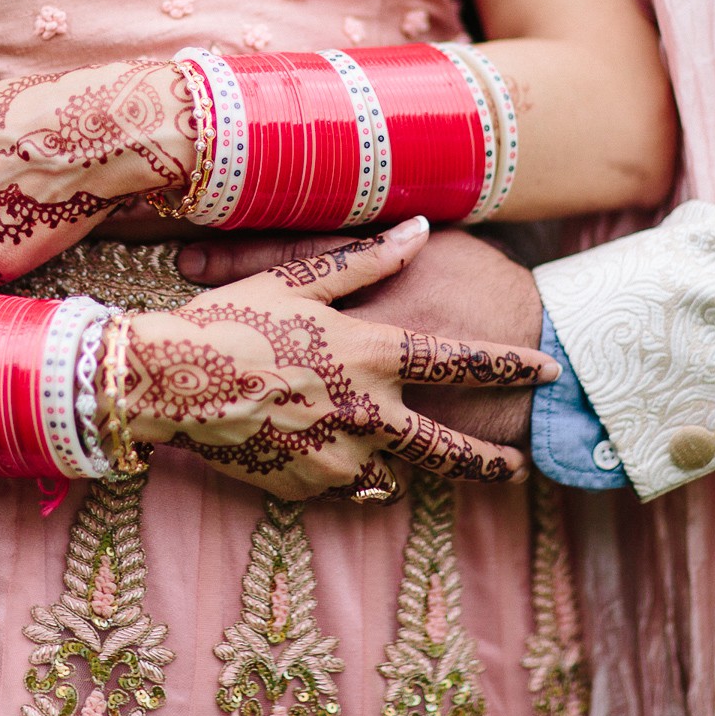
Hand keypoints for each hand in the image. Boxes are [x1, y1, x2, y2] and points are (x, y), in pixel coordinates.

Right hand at [123, 219, 556, 501]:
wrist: (166, 382)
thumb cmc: (228, 322)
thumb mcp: (296, 281)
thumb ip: (365, 260)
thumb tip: (418, 229)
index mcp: (371, 354)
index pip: (462, 362)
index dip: (510, 365)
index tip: (548, 367)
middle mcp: (367, 413)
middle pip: (448, 449)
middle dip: (489, 461)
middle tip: (516, 467)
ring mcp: (339, 457)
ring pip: (395, 469)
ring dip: (404, 462)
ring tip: (411, 459)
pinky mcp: (308, 486)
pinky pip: (349, 484)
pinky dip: (354, 472)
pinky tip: (339, 456)